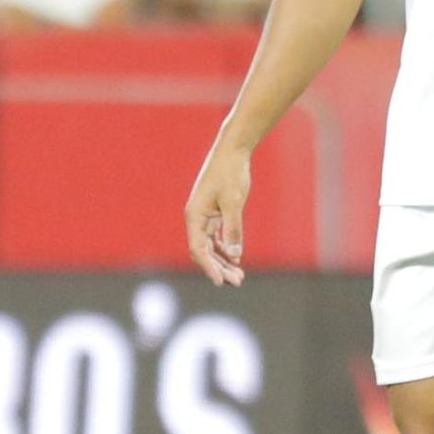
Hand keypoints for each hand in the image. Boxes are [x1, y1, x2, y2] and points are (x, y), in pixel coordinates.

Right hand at [185, 138, 250, 285]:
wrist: (232, 152)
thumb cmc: (230, 174)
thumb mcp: (234, 202)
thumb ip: (233, 229)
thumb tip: (235, 255)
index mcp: (194, 216)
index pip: (198, 249)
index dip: (209, 266)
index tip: (221, 281)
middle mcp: (196, 218)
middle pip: (204, 251)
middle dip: (219, 268)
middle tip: (237, 282)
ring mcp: (205, 216)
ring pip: (211, 246)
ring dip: (223, 261)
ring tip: (239, 276)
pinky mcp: (214, 213)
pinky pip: (217, 237)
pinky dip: (226, 248)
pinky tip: (236, 259)